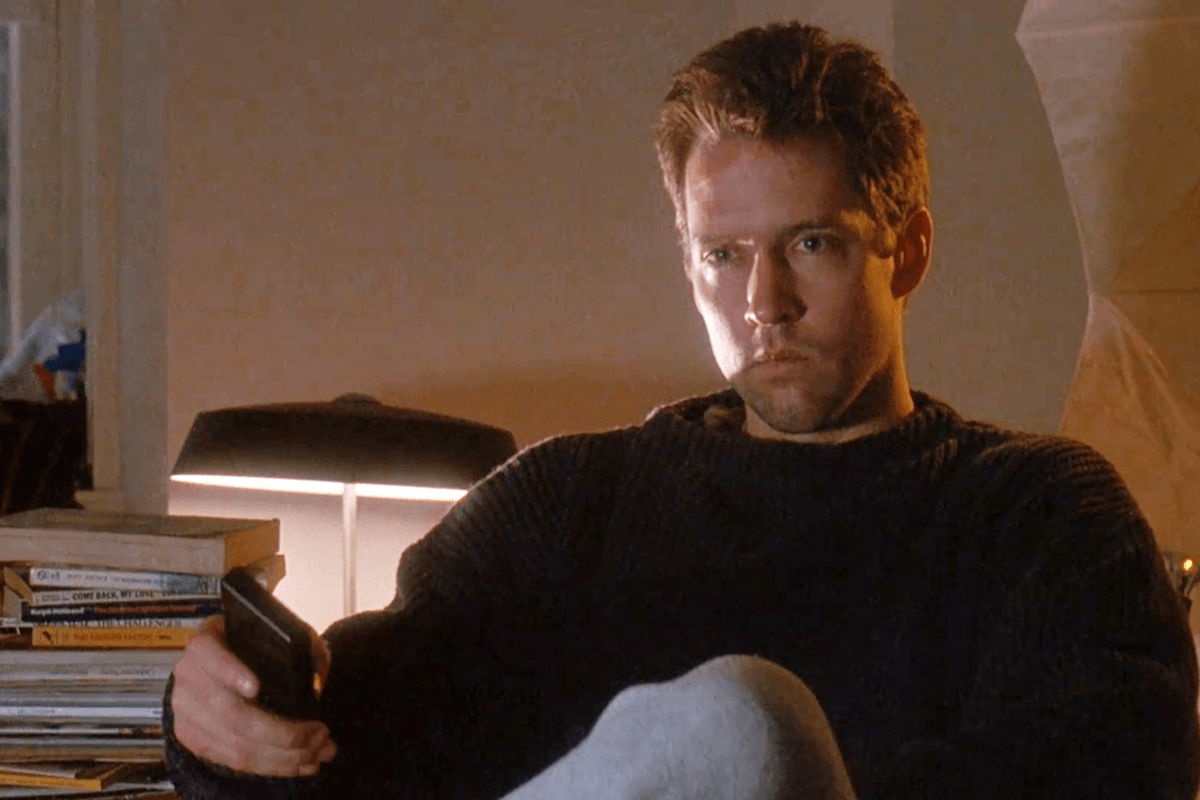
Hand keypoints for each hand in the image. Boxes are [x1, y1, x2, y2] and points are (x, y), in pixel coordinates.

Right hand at [171, 616, 337, 776]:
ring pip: (235, 743)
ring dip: (283, 755)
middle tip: (318, 733)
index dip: (231, 672)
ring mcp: (186, 711)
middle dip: (281, 731)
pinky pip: (232, 759)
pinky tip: (298, 762)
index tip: (256, 687)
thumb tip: (317, 676)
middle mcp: (189, 676)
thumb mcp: (272, 632)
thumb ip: (297, 644)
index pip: (208, 653)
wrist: (218, 664)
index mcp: (206, 642)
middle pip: (229, 712)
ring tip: (318, 751)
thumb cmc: (252, 645)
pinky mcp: (193, 737)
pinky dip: (270, 765)